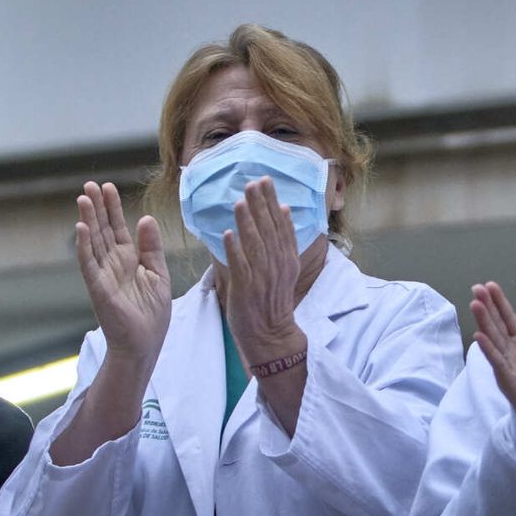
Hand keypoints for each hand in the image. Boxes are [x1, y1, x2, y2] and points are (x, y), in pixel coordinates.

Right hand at [76, 181, 171, 365]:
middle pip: (102, 229)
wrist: (145, 343)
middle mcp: (113, 263)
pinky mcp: (98, 288)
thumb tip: (145, 218)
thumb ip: (152, 247)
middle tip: (89, 184)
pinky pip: (88, 263)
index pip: (118, 227)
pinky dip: (84, 245)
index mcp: (129, 259)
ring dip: (87, 219)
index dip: (112, 207)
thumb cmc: (152, 314)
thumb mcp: (159, 274)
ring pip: (93, 241)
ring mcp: (103, 274)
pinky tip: (80, 227)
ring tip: (82, 197)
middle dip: (96, 207)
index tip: (107, 186)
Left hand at [221, 177, 305, 365]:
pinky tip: (228, 234)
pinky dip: (234, 249)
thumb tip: (284, 209)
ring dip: (247, 222)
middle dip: (260, 204)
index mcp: (287, 257)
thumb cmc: (273, 299)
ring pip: (254, 244)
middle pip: (268, 229)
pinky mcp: (246, 288)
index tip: (266, 181)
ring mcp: (261, 276)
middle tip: (253, 182)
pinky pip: (240, 265)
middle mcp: (276, 263)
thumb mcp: (286, 266)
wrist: (271, 334)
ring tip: (240, 201)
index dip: (272, 201)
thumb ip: (284, 238)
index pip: (281, 223)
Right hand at [471, 282, 515, 423]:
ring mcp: (508, 367)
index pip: (507, 319)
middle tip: (476, 287)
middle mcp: (511, 353)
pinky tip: (479, 336)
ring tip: (475, 304)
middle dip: (487, 307)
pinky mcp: (510, 382)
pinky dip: (489, 350)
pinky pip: (497, 363)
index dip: (499, 303)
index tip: (489, 285)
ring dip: (484, 323)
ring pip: (493, 341)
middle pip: (496, 326)